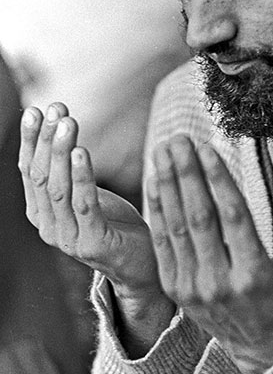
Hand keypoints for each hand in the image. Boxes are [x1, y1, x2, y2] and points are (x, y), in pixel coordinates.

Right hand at [19, 102, 161, 299]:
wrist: (144, 265)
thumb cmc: (115, 224)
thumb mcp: (85, 194)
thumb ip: (67, 171)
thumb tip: (57, 123)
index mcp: (42, 214)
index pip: (28, 172)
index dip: (30, 140)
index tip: (34, 109)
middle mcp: (49, 228)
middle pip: (41, 177)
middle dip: (46, 140)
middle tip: (56, 110)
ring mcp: (69, 239)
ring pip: (59, 190)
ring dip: (61, 153)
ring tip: (67, 123)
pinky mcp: (94, 245)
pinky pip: (85, 205)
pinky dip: (82, 177)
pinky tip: (82, 152)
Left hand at [147, 136, 272, 373]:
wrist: (256, 345)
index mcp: (254, 275)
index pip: (233, 218)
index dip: (218, 180)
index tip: (207, 148)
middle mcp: (220, 282)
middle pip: (200, 217)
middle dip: (187, 173)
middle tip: (179, 138)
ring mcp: (193, 287)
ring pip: (177, 226)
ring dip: (168, 184)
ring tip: (164, 150)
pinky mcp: (175, 289)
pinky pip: (163, 243)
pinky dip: (158, 209)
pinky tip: (156, 180)